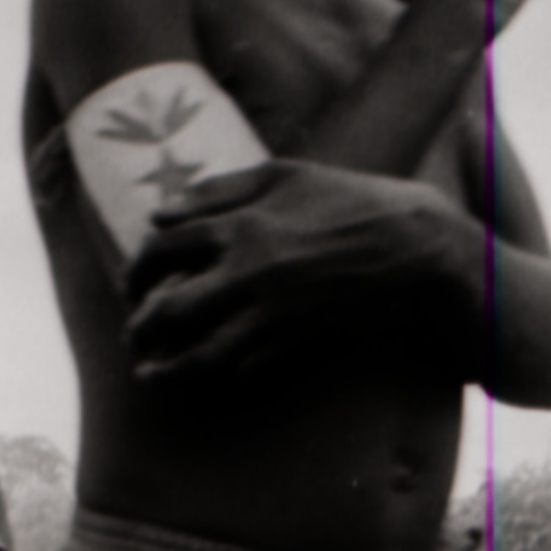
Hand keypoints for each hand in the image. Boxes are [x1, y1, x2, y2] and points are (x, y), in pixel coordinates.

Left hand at [124, 160, 460, 384]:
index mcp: (241, 223)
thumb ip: (217, 190)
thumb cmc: (351, 200)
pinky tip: (197, 373)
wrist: (418, 247)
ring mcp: (272, 310)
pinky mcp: (295, 339)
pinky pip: (239, 366)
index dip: (135, 269)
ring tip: (147, 375)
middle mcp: (248, 271)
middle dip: (139, 326)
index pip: (160, 249)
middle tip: (133, 333)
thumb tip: (158, 214)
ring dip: (165, 370)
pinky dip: (213, 373)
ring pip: (199, 353)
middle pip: (167, 308)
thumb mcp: (285, 174)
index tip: (133, 283)